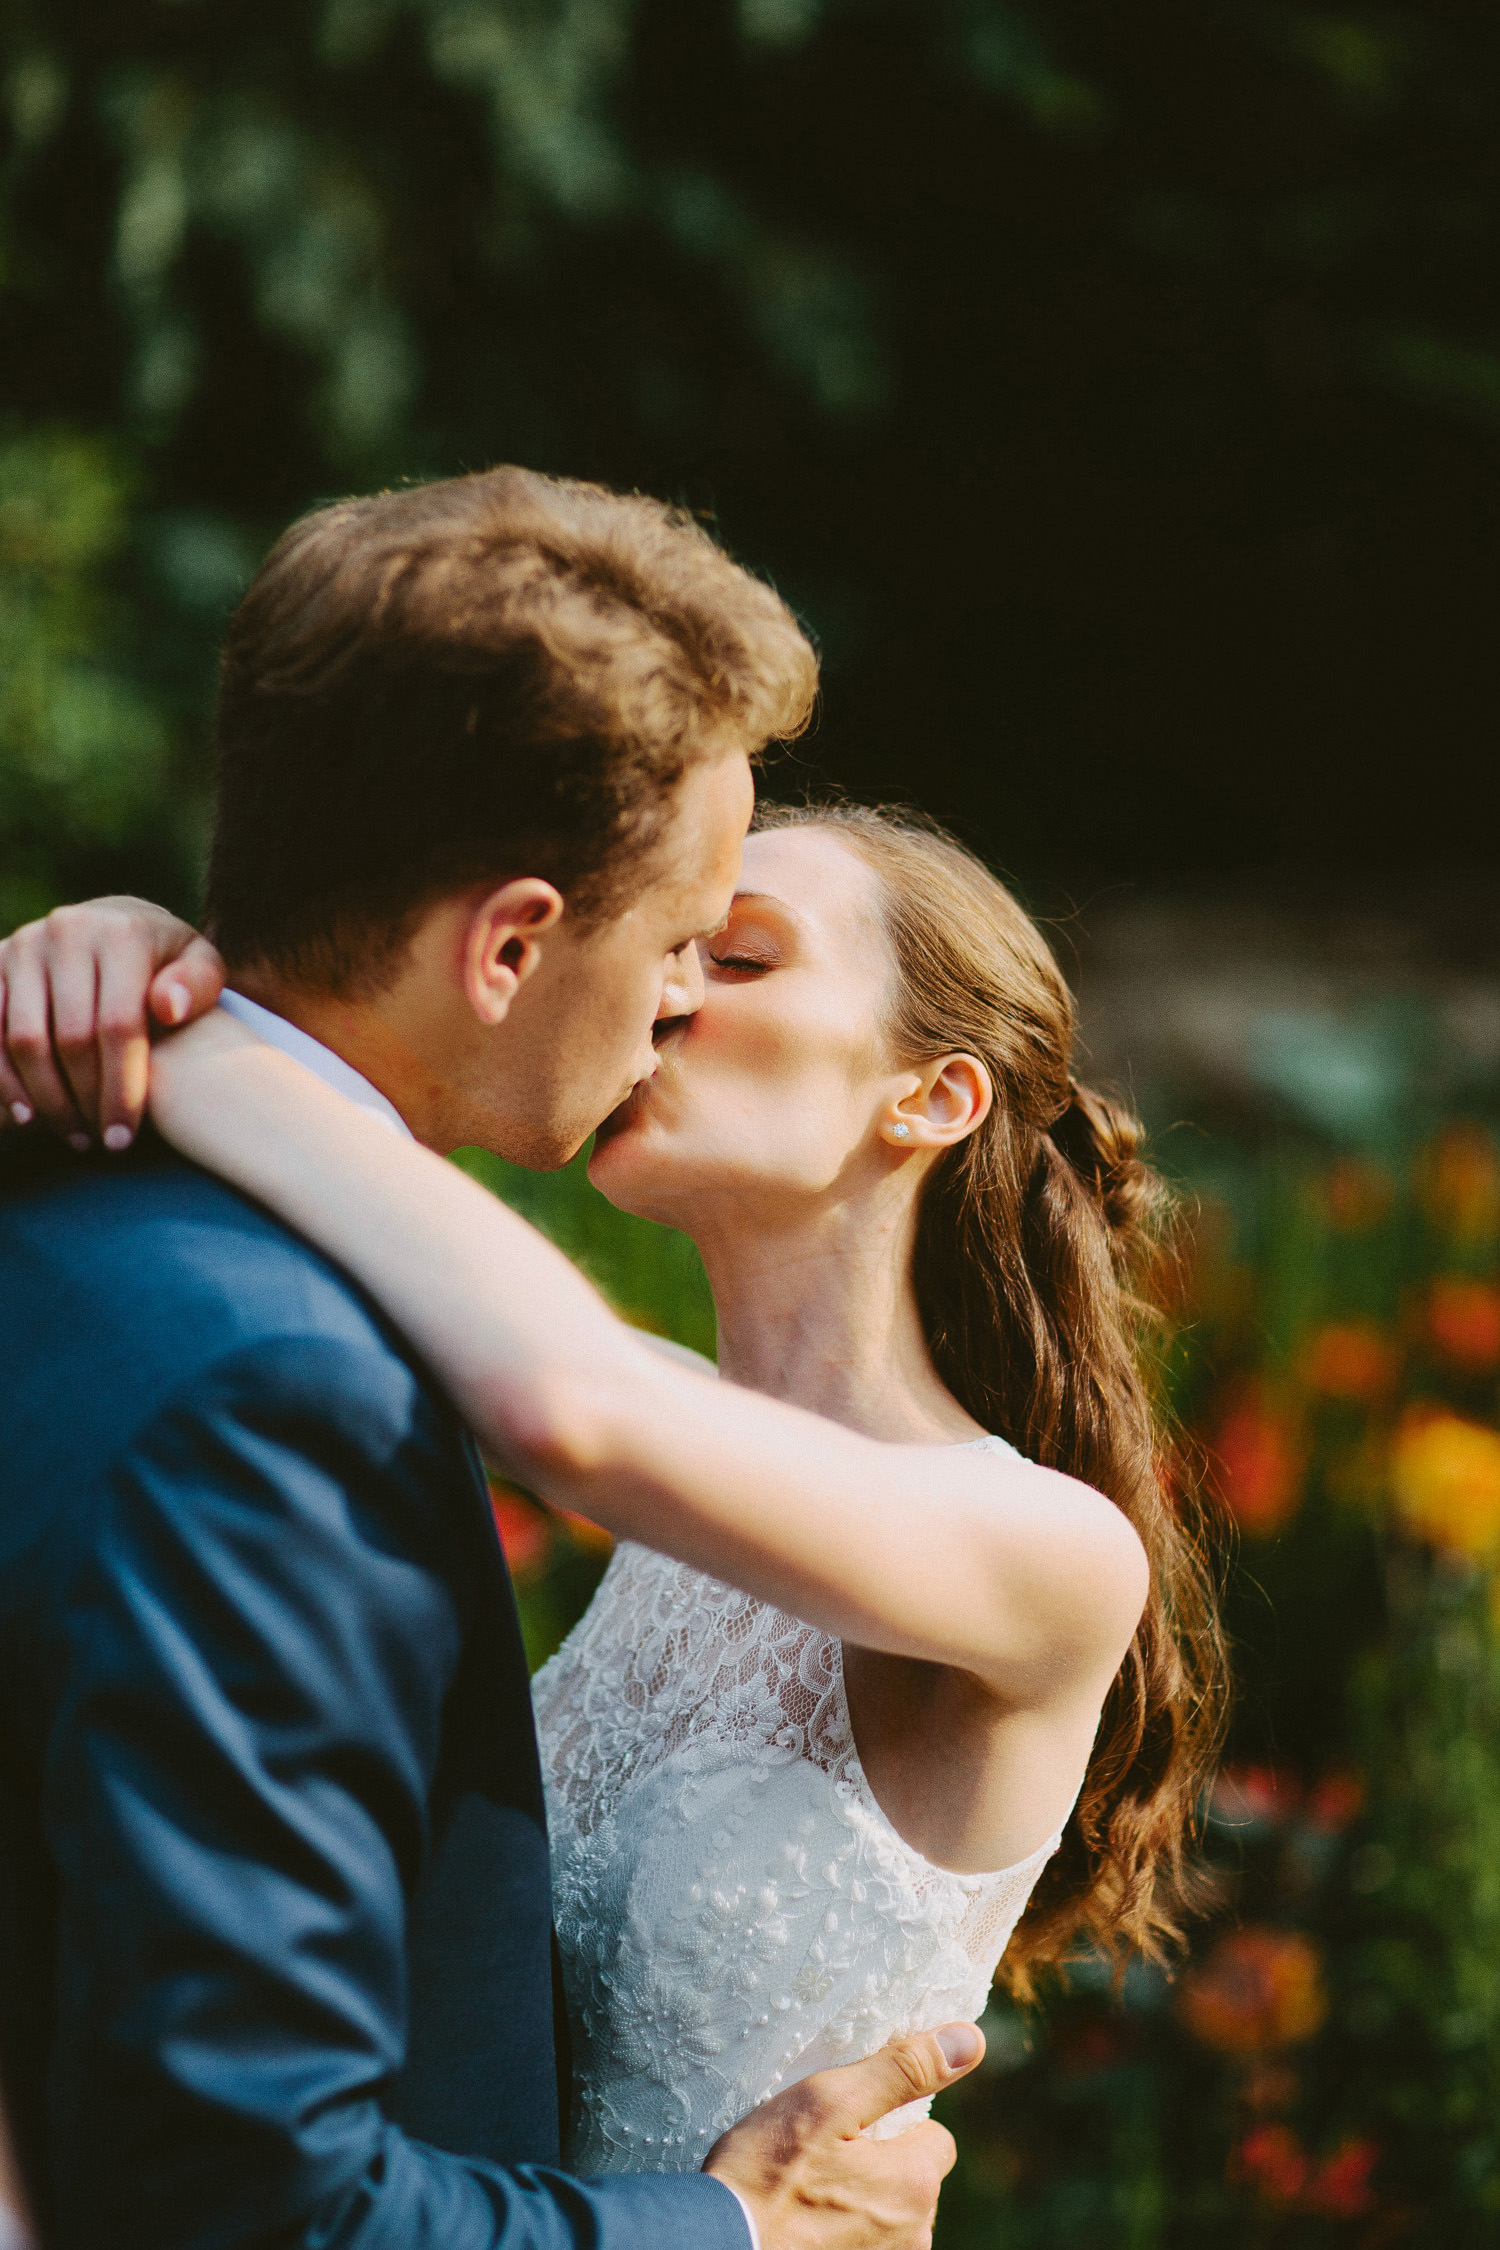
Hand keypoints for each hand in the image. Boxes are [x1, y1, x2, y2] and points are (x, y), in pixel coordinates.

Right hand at [0, 898, 224, 1149]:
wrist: (116, 923)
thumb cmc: (167, 962)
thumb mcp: (201, 965)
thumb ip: (197, 985)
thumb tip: (169, 1008)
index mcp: (122, 934)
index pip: (119, 1025)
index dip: (120, 1088)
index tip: (125, 1136)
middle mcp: (67, 932)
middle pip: (70, 1038)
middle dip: (86, 1101)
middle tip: (101, 1142)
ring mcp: (25, 946)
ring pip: (25, 1040)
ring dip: (46, 1098)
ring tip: (72, 1134)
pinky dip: (4, 1078)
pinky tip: (26, 1115)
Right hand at [705, 2023, 983, 2249]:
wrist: (715, 2247)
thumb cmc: (765, 2175)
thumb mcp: (829, 2101)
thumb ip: (903, 2070)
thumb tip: (968, 2040)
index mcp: (914, 2185)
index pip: (936, 2141)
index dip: (894, 2127)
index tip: (847, 2129)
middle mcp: (913, 2239)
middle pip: (910, 2185)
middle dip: (877, 2171)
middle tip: (816, 2162)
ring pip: (886, 2223)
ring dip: (857, 2209)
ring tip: (802, 2198)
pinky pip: (862, 2248)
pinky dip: (838, 2239)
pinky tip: (801, 2229)